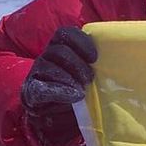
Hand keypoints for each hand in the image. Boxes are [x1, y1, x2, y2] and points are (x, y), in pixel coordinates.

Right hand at [21, 27, 96, 143]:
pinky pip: (41, 88)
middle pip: (59, 51)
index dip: (81, 42)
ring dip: (68, 78)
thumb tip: (114, 61)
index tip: (95, 57)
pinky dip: (59, 92)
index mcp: (60, 46)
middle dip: (77, 64)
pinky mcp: (31, 91)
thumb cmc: (76, 86)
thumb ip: (94, 64)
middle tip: (90, 78)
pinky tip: (74, 96)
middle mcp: (47, 56)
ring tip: (82, 91)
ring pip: (49, 67)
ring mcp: (37, 73)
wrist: (52, 112)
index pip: (66, 33)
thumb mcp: (87, 71)